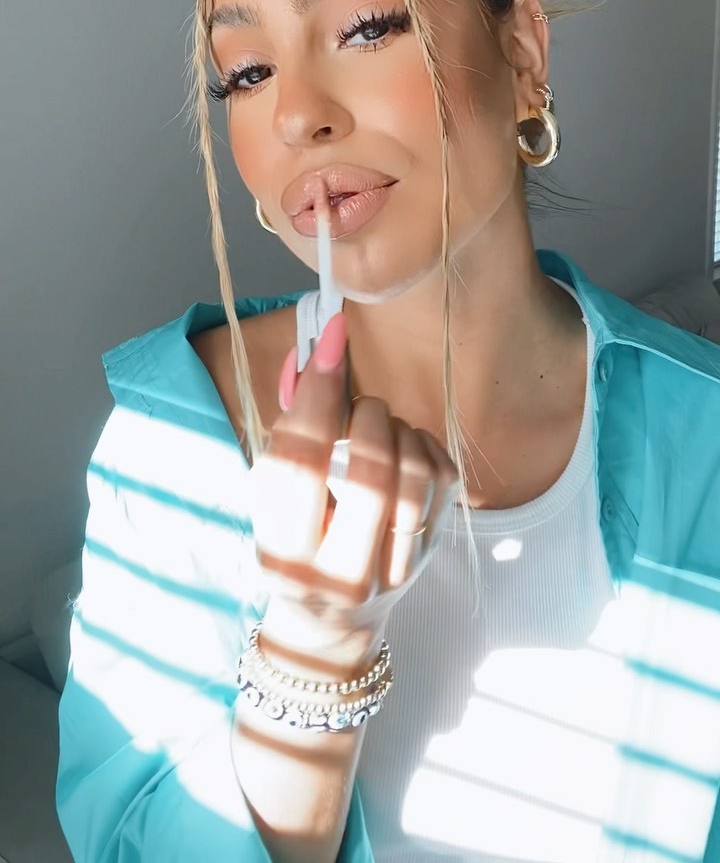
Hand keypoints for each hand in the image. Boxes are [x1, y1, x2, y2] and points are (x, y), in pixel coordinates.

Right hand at [247, 313, 459, 674]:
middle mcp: (341, 573)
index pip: (300, 463)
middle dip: (365, 415)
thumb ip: (286, 432)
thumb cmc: (292, 544)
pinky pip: (443, 478)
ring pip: (415, 475)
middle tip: (356, 407)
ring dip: (396, 429)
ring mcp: (395, 570)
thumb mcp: (268, 498)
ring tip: (377, 430)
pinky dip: (423, 445)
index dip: (316, 393)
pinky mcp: (432, 554)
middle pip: (370, 472)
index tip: (331, 336)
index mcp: (285, 554)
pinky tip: (402, 449)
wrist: (329, 623)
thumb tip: (308, 358)